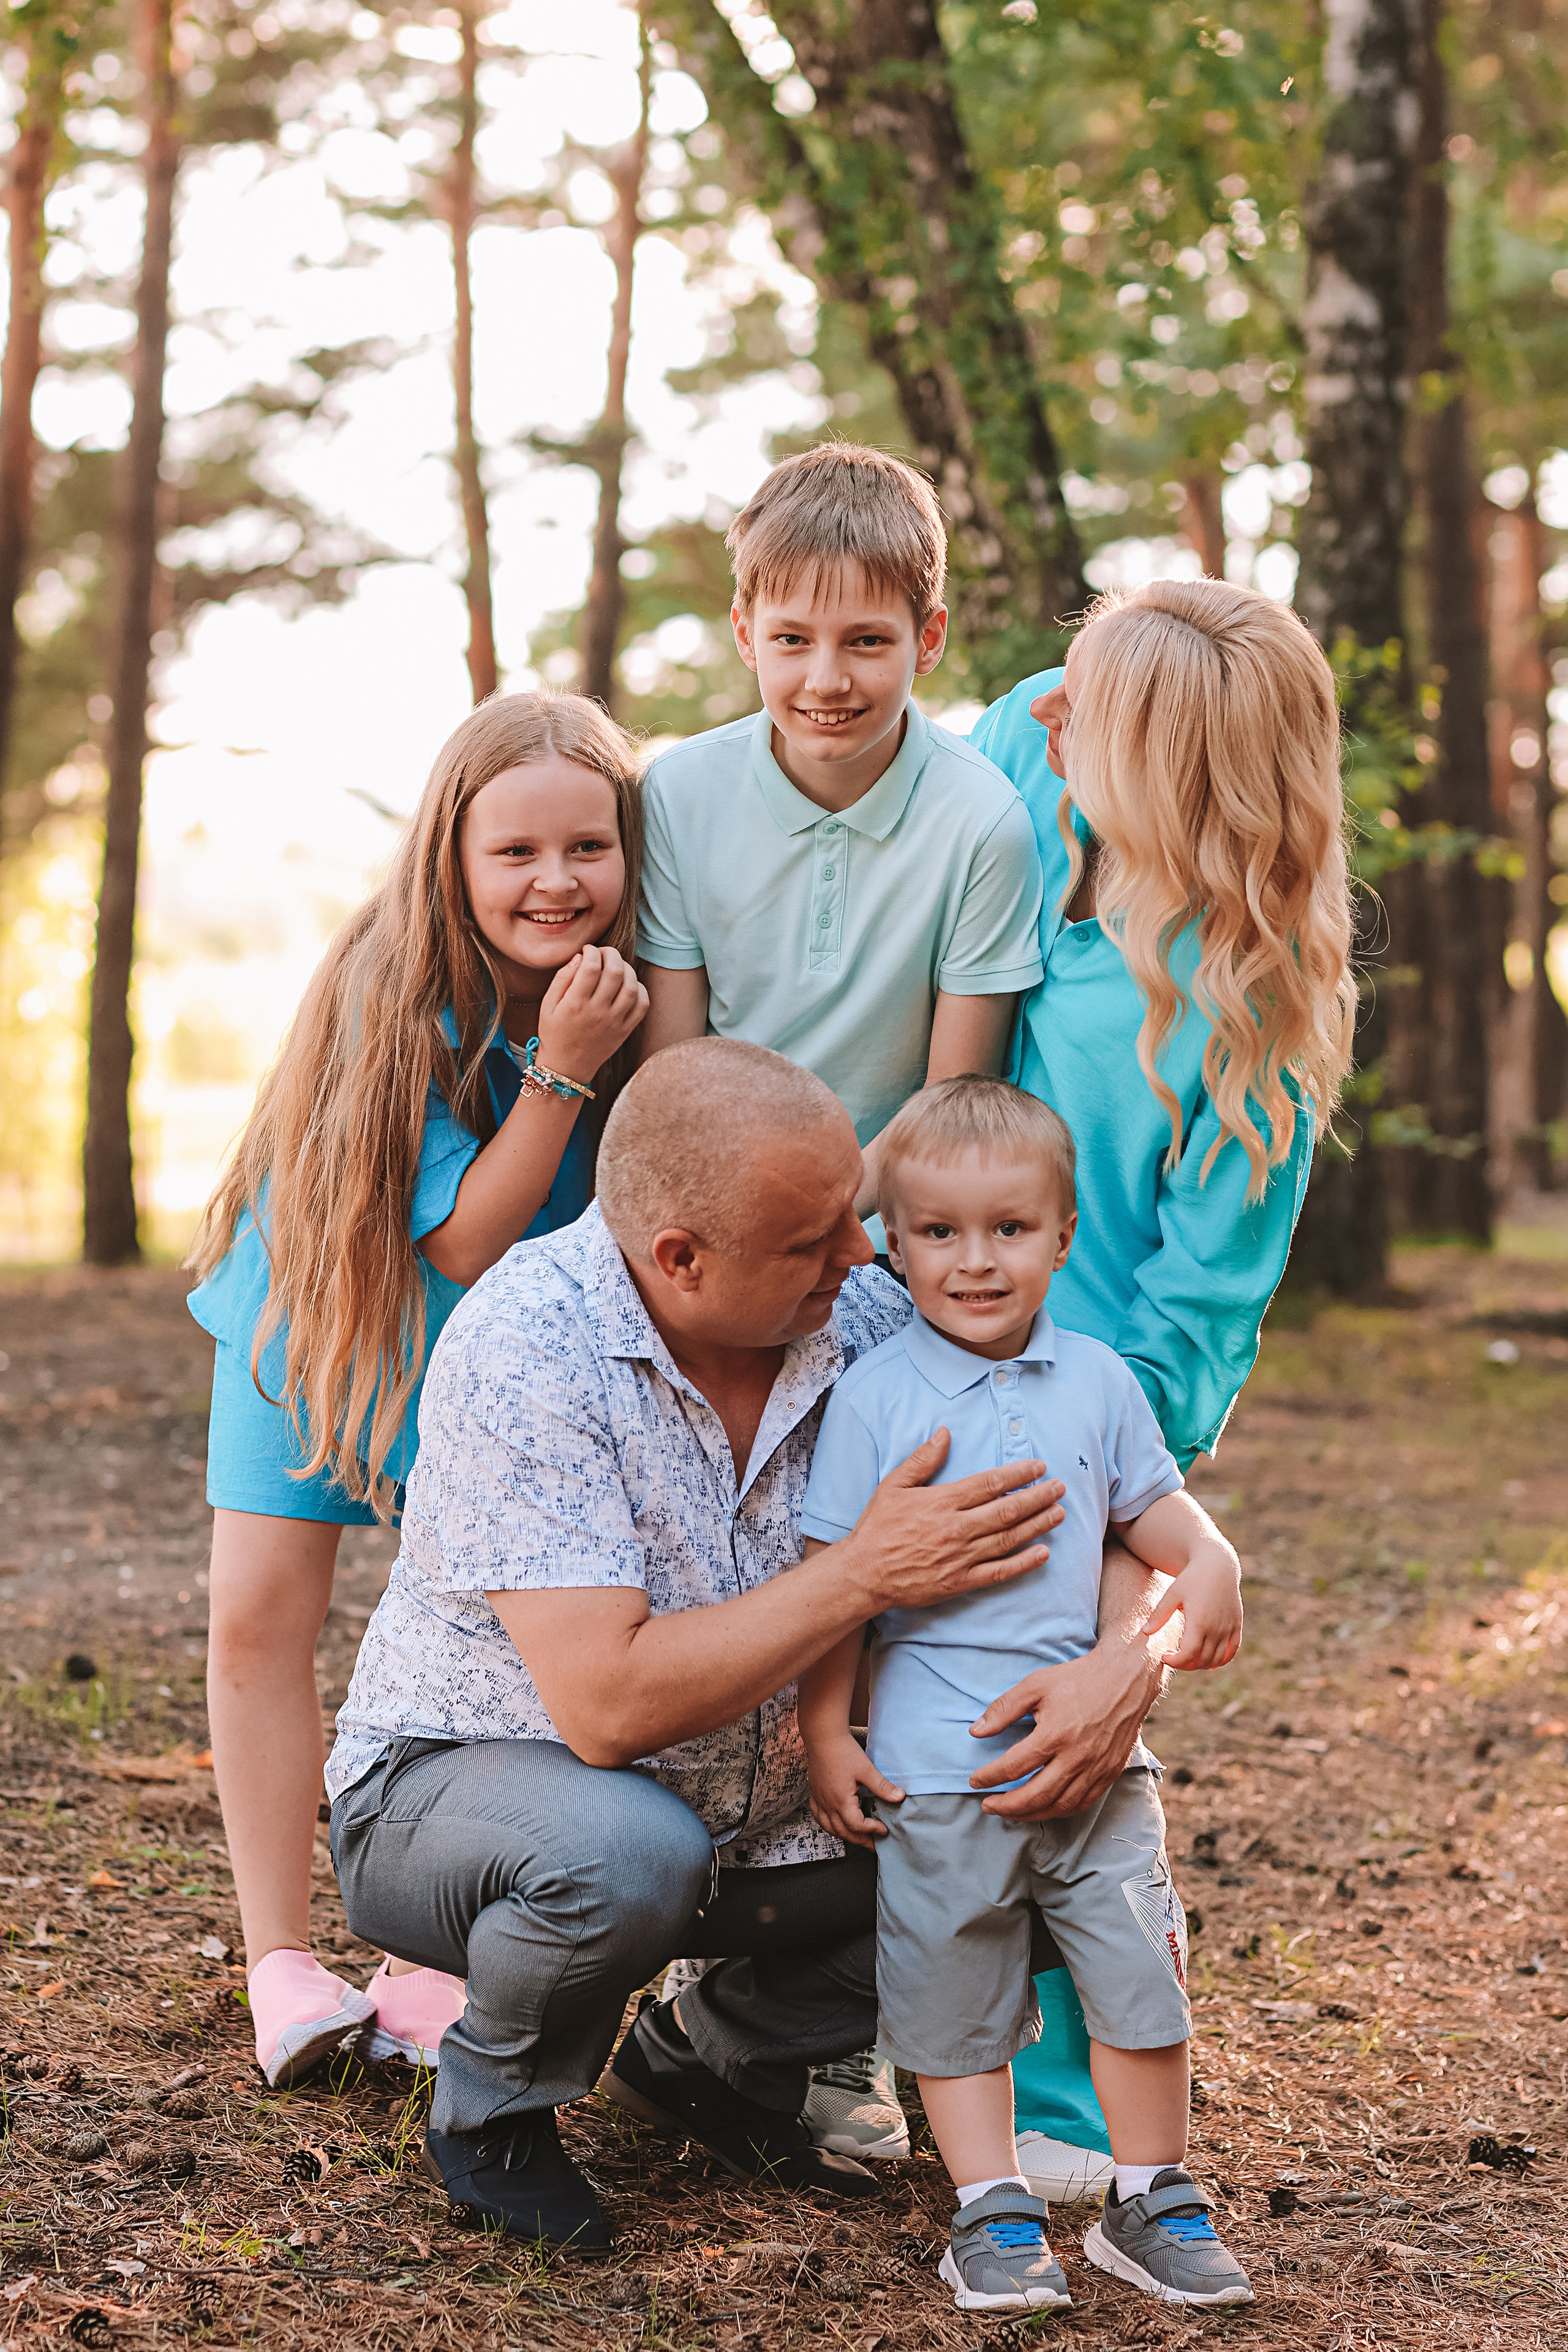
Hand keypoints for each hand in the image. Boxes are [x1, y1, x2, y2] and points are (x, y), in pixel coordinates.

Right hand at [535, 945, 647, 1085]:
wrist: (566, 1068)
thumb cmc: (554, 1033)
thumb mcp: (547, 1005)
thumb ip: (562, 979)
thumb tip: (580, 957)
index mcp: (575, 1004)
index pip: (591, 967)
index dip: (592, 951)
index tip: (588, 950)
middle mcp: (597, 1012)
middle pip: (615, 972)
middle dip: (611, 954)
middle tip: (604, 953)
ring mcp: (614, 1022)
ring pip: (631, 986)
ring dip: (627, 969)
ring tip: (616, 966)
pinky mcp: (625, 1031)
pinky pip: (642, 1006)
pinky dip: (640, 989)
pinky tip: (629, 984)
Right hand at [806, 1732, 903, 1849]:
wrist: (822, 1737)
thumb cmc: (843, 1751)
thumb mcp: (866, 1769)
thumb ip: (882, 1786)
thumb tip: (900, 1797)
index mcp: (841, 1801)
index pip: (857, 1826)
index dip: (871, 1830)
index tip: (883, 1829)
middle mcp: (828, 1804)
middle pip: (843, 1832)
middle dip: (859, 1840)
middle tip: (873, 1844)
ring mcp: (819, 1799)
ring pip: (829, 1827)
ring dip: (844, 1835)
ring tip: (857, 1838)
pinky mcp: (814, 1793)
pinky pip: (818, 1817)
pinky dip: (827, 1825)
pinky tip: (834, 1824)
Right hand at [841, 1430, 1065, 1615]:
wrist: (864, 1574)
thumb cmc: (878, 1527)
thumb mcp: (893, 1485)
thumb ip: (922, 1459)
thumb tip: (945, 1433)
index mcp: (942, 1501)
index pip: (990, 1483)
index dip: (1018, 1474)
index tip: (1039, 1466)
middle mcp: (957, 1528)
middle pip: (1008, 1510)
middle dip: (1038, 1496)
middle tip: (1059, 1487)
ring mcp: (961, 1557)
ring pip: (1009, 1538)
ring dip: (1038, 1525)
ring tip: (1060, 1513)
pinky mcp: (961, 1581)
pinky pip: (999, 1572)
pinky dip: (1024, 1563)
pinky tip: (1043, 1553)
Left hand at [965, 1637, 1162, 1819]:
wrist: (1125, 1678)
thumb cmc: (1077, 1678)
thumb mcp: (1035, 1684)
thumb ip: (1003, 1708)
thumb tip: (976, 1731)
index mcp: (1055, 1734)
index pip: (1013, 1766)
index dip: (989, 1777)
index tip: (975, 1781)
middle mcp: (1077, 1757)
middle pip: (1036, 1795)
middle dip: (1007, 1807)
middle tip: (987, 1806)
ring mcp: (1096, 1769)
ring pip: (1059, 1806)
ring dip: (1030, 1814)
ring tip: (1011, 1812)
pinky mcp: (1109, 1773)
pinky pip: (1082, 1804)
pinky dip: (1059, 1811)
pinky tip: (1044, 1808)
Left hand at [1142, 1550, 1242, 1670]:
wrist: (1218, 1565)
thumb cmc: (1192, 1578)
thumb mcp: (1173, 1594)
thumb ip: (1159, 1615)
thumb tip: (1144, 1632)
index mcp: (1199, 1622)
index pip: (1188, 1654)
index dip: (1175, 1661)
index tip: (1164, 1656)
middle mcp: (1216, 1628)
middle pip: (1201, 1660)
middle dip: (1185, 1664)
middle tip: (1173, 1657)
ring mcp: (1229, 1628)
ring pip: (1216, 1660)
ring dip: (1201, 1665)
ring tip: (1187, 1657)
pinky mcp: (1236, 1626)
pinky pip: (1232, 1651)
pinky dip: (1221, 1660)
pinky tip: (1209, 1661)